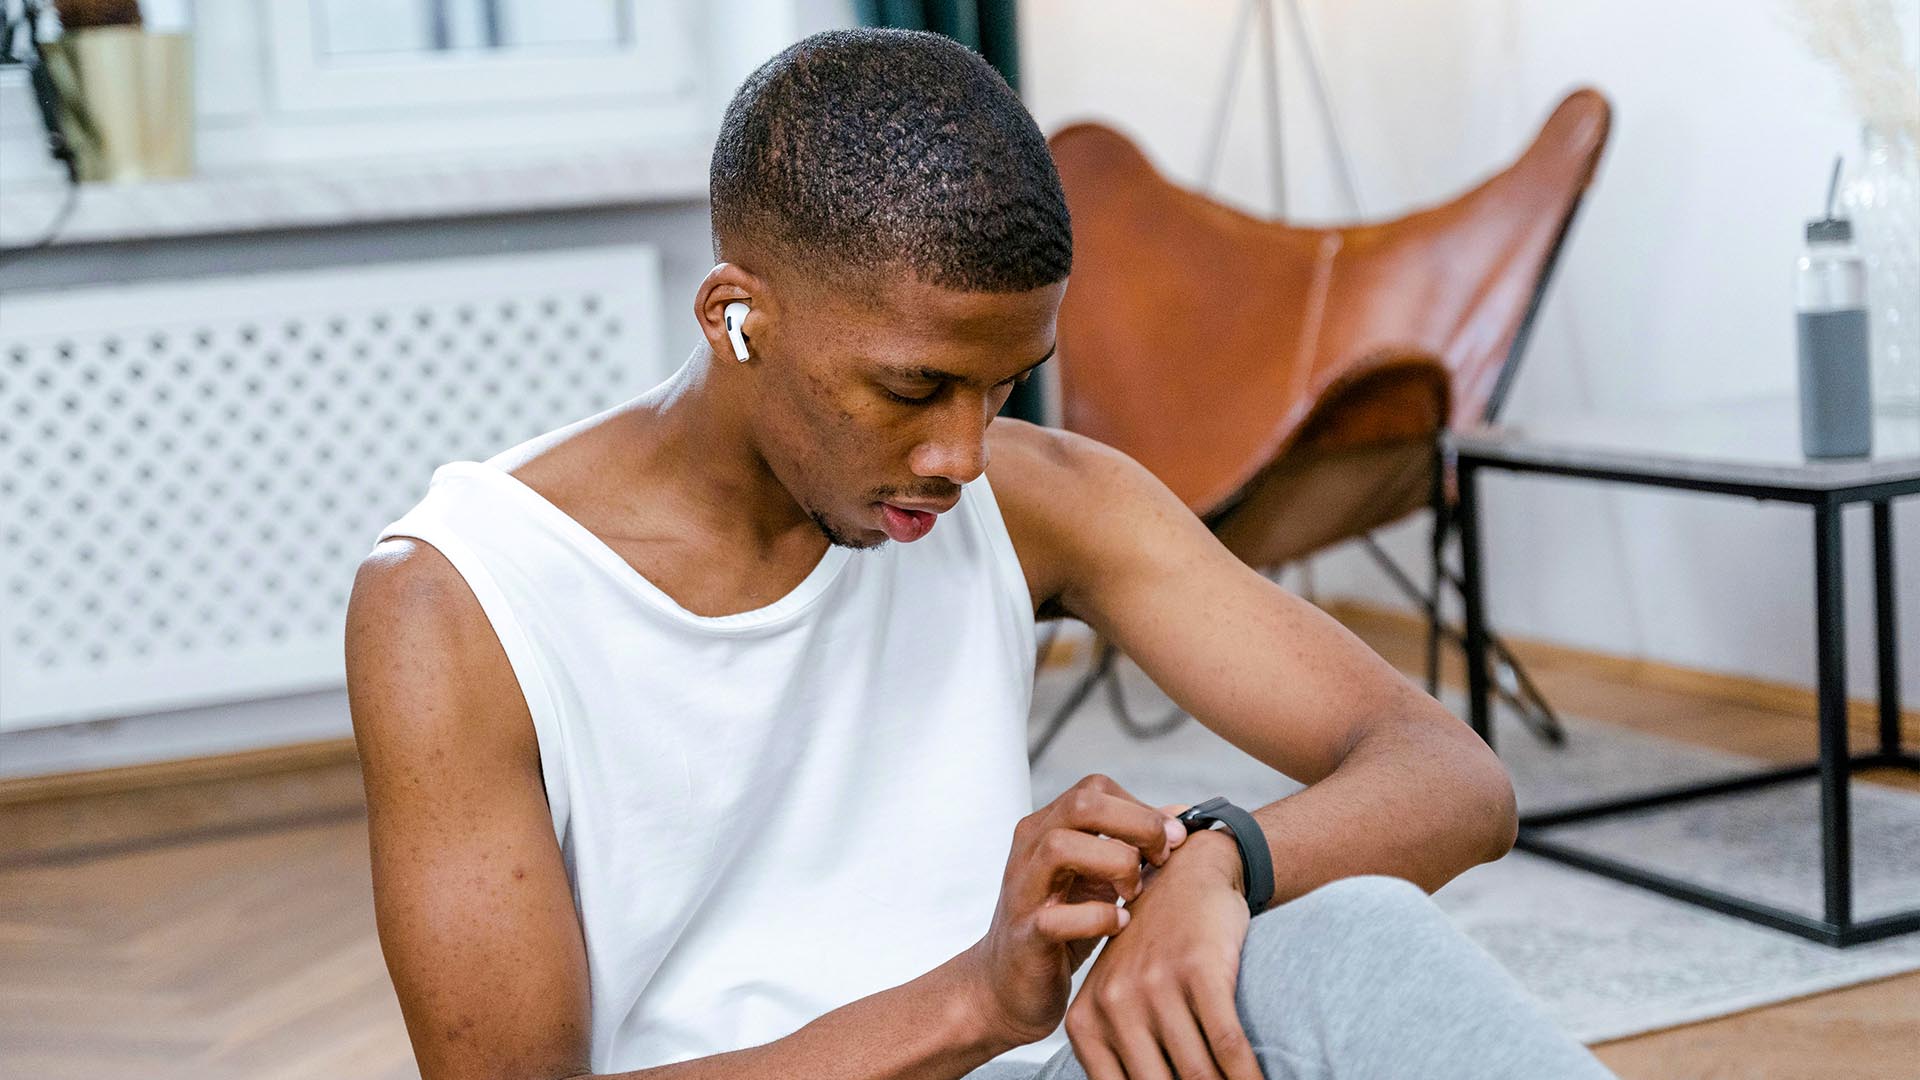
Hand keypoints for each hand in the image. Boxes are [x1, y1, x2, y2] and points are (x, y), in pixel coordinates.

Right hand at [961, 775, 1188, 1047]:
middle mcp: (1029, 849)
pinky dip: (1098, 917)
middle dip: (1137, 826)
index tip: (1172, 840)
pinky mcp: (1025, 936)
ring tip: (1134, 892)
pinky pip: (1057, 918)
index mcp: (1046, 828)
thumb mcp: (1097, 878)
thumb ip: (1131, 845)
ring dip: (1116, 864)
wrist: (1004, 986)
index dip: (1141, 808)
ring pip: (1061, 846)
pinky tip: (1120, 923)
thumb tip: (1179, 817)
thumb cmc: (1060, 929)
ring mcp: (1023, 891)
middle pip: (1081, 804)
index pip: (1095, 788)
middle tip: (1160, 859)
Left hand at [1066, 823, 1262, 1079]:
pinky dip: (1249, 1078)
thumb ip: (1124, 1054)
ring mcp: (1155, 987)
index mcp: (1086, 1022)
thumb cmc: (1155, 951)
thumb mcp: (1120, 998)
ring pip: (1199, 1076)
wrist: (1186, 875)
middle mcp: (1114, 1007)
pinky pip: (1229, 1045)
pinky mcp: (1199, 972)